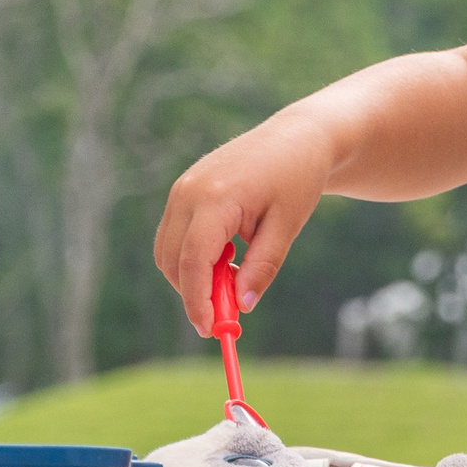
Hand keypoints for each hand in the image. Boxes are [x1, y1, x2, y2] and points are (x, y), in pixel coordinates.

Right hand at [151, 112, 336, 334]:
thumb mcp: (287, 226)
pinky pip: (175, 235)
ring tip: (236, 274)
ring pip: (168, 250)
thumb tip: (240, 308)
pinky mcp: (184, 189)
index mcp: (216, 198)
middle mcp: (189, 191)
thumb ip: (262, 268)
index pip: (193, 261)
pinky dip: (193, 256)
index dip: (196, 301)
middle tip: (227, 314)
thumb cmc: (298, 178)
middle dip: (194, 292)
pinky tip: (228, 256)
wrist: (298, 136)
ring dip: (192, 275)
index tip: (210, 330)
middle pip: (173, 260)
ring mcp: (182, 188)